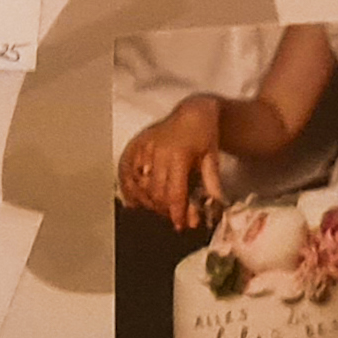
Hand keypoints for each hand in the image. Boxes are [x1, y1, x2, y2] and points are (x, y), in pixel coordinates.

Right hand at [117, 95, 226, 230]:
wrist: (192, 112)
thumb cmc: (204, 136)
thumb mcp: (213, 160)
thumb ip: (212, 186)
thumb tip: (213, 212)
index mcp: (178, 155)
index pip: (174, 192)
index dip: (176, 212)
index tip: (180, 225)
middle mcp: (157, 151)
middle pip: (155, 192)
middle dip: (164, 210)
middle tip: (173, 216)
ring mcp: (143, 147)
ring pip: (139, 185)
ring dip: (148, 202)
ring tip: (160, 207)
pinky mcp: (134, 145)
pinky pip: (125, 172)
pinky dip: (128, 188)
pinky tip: (135, 200)